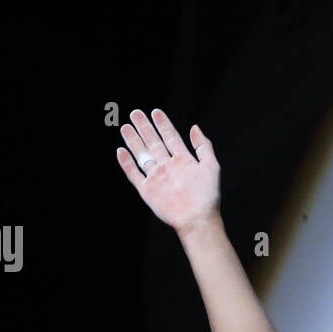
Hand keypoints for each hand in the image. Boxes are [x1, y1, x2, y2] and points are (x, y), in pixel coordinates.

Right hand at [116, 108, 220, 231]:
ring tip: (126, 127)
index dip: (163, 125)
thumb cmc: (207, 196)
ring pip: (142, 155)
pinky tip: (121, 151)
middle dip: (145, 127)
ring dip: (134, 141)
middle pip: (153, 143)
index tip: (156, 112)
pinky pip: (134, 174)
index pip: (170, 137)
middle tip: (135, 113)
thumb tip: (194, 128)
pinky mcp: (147, 190)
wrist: (197, 219)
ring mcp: (157, 178)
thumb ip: (203, 147)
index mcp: (183, 160)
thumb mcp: (211, 166)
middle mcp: (168, 167)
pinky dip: (127, 163)